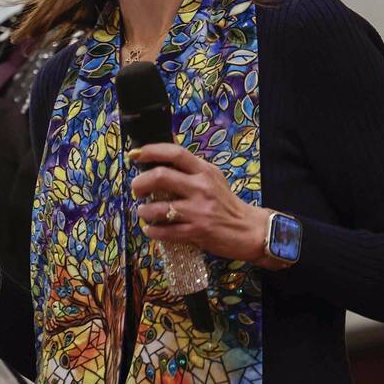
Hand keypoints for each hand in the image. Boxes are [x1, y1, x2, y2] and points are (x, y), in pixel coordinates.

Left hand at [129, 143, 270, 265]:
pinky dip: (152, 230)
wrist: (249, 230)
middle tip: (137, 190)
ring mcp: (199, 211)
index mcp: (204, 171)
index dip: (151, 151)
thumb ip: (190, 169)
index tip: (134, 155)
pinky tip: (150, 229)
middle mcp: (201, 187)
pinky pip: (165, 231)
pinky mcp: (197, 232)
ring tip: (142, 211)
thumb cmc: (226, 202)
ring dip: (143, 210)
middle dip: (140, 183)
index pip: (175, 153)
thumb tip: (158, 161)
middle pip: (160, 176)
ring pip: (158, 208)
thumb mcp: (212, 178)